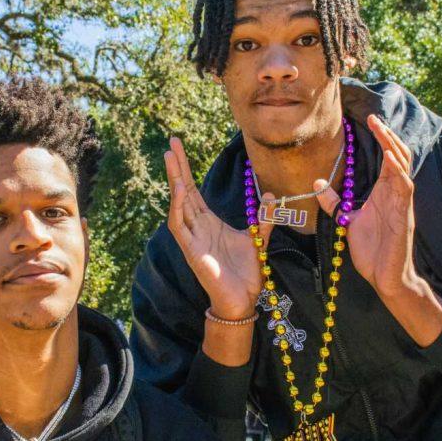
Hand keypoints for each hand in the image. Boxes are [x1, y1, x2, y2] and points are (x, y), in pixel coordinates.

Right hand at [164, 137, 268, 318]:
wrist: (243, 299)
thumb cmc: (247, 273)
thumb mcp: (259, 238)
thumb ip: (264, 218)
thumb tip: (271, 195)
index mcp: (210, 222)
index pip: (194, 190)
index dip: (187, 168)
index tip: (180, 146)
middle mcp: (198, 226)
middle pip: (183, 190)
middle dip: (177, 166)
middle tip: (171, 141)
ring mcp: (192, 237)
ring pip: (178, 204)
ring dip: (175, 180)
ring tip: (171, 158)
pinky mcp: (191, 250)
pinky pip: (179, 225)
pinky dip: (178, 207)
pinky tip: (179, 190)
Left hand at [316, 114, 424, 298]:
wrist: (384, 276)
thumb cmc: (371, 250)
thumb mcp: (346, 220)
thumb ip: (334, 201)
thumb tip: (317, 183)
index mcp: (384, 192)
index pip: (387, 157)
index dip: (381, 138)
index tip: (369, 120)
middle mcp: (395, 193)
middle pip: (398, 155)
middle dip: (387, 135)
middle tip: (374, 118)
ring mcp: (402, 202)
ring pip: (404, 166)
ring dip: (393, 146)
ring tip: (381, 129)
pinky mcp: (404, 214)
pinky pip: (405, 186)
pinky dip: (398, 170)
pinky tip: (391, 159)